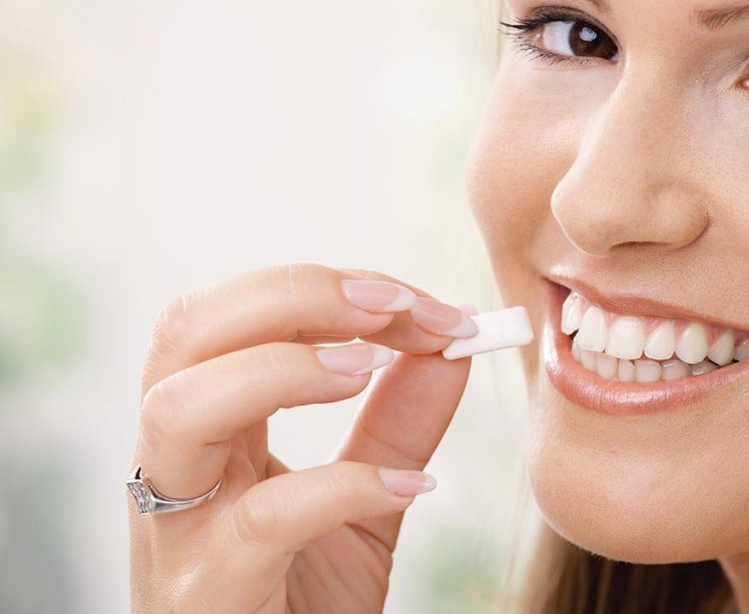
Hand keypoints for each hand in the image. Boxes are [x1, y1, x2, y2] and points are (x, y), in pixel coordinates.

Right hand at [127, 263, 477, 611]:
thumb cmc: (302, 598)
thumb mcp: (364, 497)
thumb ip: (400, 423)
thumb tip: (451, 345)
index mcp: (207, 429)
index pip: (231, 316)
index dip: (323, 288)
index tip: (418, 301)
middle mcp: (175, 465)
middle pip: (185, 331)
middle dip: (294, 295)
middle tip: (392, 305)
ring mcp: (179, 530)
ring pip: (182, 408)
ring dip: (286, 367)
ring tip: (369, 369)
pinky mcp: (208, 593)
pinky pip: (263, 521)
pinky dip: (345, 487)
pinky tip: (410, 489)